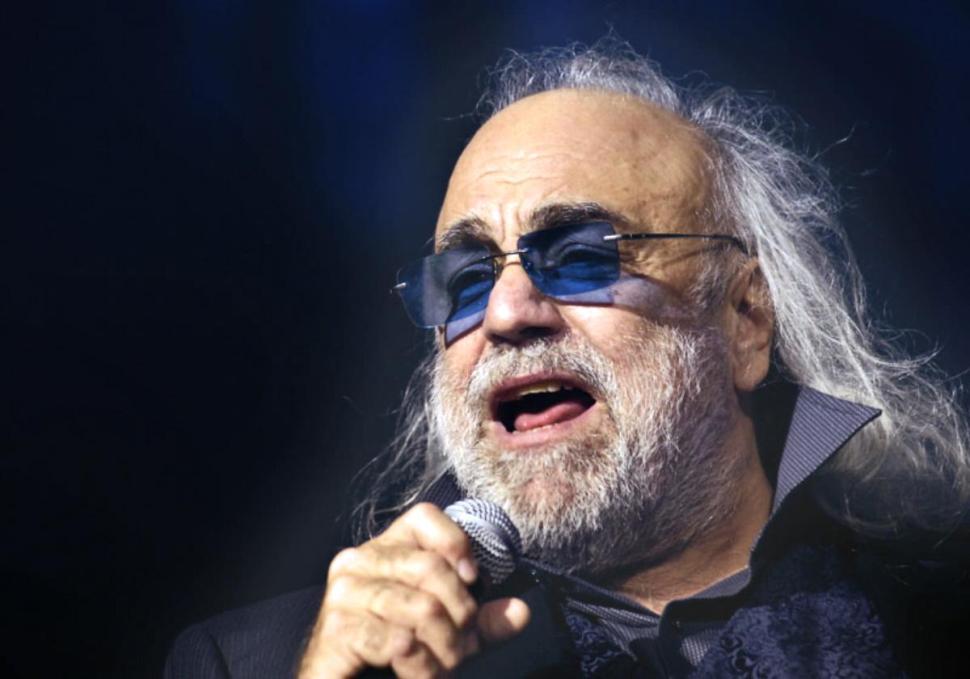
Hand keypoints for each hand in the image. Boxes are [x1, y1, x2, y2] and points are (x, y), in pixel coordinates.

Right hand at [298, 502, 530, 677]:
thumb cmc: (394, 655)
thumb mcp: (450, 634)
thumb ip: (483, 621)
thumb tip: (520, 612)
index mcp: (387, 549)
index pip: (425, 516)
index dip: (457, 544)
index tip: (475, 581)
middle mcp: (360, 561)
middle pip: (430, 567)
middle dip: (460, 614)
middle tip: (464, 646)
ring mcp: (344, 593)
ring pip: (420, 608)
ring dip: (444, 647)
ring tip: (443, 667)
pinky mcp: (336, 629)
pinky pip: (397, 641)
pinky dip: (420, 665)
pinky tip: (416, 672)